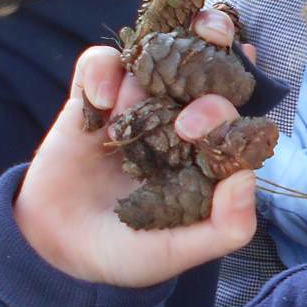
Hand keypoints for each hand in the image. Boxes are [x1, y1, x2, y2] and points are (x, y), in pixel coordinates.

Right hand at [12, 39, 256, 288]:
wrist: (59, 251)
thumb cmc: (128, 252)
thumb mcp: (179, 251)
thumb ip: (224, 228)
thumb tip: (247, 178)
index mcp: (207, 148)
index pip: (237, 103)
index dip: (244, 85)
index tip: (228, 103)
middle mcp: (175, 118)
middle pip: (202, 61)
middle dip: (206, 53)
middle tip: (187, 108)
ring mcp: (134, 105)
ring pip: (152, 55)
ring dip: (145, 76)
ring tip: (122, 117)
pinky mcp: (91, 100)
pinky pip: (99, 63)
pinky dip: (101, 72)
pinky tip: (98, 104)